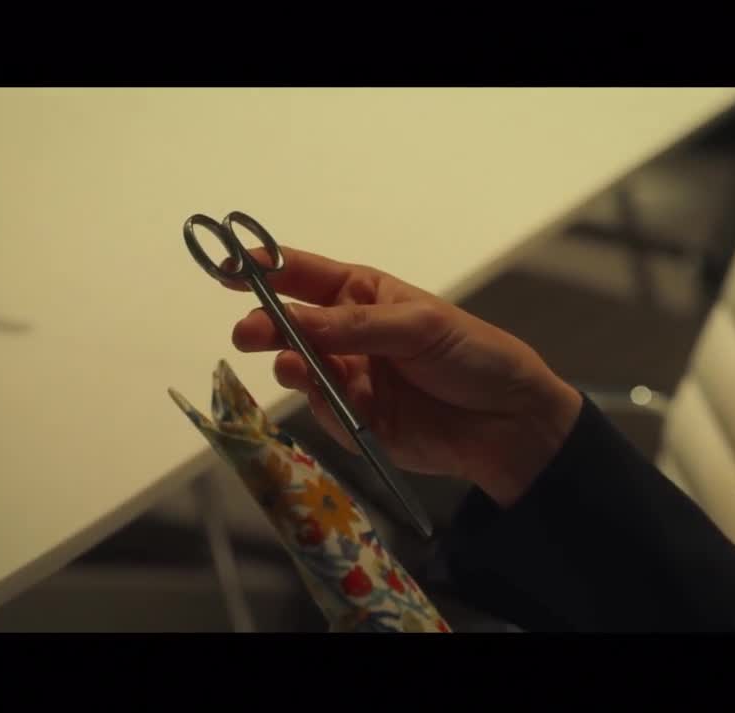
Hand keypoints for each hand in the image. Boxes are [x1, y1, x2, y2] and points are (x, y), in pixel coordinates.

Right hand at [228, 247, 582, 507]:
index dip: (263, 268)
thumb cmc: (474, 356)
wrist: (507, 424)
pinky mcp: (354, 420)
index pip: (302, 275)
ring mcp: (348, 377)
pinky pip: (322, 412)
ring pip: (298, 370)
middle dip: (265, 325)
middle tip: (249, 334)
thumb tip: (295, 323)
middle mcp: (347, 334)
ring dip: (291, 368)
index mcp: (363, 295)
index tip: (227, 266)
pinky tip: (340, 405)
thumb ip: (356, 327)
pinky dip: (324, 408)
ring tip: (295, 368)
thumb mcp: (421, 327)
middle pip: (288, 324)